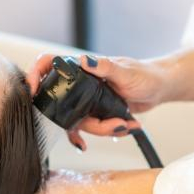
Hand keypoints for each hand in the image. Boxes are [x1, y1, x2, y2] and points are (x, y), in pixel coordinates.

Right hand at [26, 54, 168, 149]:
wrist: (160, 88)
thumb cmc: (145, 74)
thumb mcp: (125, 71)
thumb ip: (104, 66)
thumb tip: (85, 60)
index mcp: (83, 67)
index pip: (49, 65)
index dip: (35, 75)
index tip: (32, 90)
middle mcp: (81, 83)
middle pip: (62, 105)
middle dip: (79, 122)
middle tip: (104, 125)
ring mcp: (87, 99)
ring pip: (78, 120)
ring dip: (101, 128)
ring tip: (124, 124)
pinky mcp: (95, 111)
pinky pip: (90, 127)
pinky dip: (102, 132)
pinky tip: (114, 133)